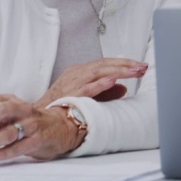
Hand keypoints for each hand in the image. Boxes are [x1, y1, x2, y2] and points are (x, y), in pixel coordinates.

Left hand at [0, 94, 80, 160]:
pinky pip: (21, 146)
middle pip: (3, 110)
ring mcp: (32, 125)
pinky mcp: (39, 139)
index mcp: (11, 102)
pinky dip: (5, 152)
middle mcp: (22, 110)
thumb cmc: (27, 123)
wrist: (59, 127)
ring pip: (12, 130)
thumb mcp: (6, 120)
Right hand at [33, 57, 147, 108]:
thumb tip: (124, 89)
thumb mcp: (86, 95)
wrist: (37, 117)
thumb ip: (105, 91)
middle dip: (126, 65)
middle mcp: (76, 73)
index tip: (140, 66)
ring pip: (98, 72)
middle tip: (143, 67)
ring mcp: (72, 83)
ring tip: (134, 72)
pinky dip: (99, 84)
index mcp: (80, 71)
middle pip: (104, 64)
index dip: (124, 63)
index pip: (105, 63)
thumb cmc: (61, 105)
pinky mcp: (68, 95)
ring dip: (118, 71)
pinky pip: (86, 88)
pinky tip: (112, 81)